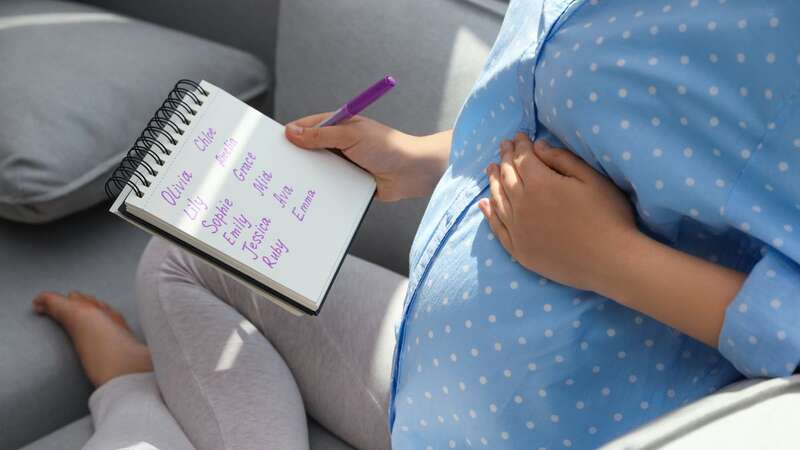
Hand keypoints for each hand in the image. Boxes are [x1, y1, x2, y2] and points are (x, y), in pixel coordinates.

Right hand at [285, 113, 449, 200]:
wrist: (414, 173)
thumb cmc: (387, 147)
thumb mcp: (351, 135)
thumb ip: (321, 135)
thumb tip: (291, 132)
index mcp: (338, 126)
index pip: (306, 127)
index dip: (290, 135)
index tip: (272, 145)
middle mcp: (338, 145)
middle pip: (308, 150)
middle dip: (295, 159)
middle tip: (275, 170)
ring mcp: (343, 164)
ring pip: (317, 171)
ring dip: (307, 177)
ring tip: (287, 187)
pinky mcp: (348, 183)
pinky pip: (329, 187)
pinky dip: (320, 191)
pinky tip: (306, 199)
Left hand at [478, 133, 636, 292]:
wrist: (611, 262)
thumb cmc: (608, 216)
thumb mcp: (592, 179)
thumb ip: (562, 160)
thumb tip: (538, 146)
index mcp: (540, 184)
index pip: (522, 159)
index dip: (519, 146)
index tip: (518, 136)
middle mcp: (522, 205)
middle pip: (507, 177)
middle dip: (504, 159)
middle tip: (502, 147)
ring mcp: (518, 230)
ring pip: (498, 200)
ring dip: (493, 182)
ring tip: (491, 170)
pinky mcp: (519, 251)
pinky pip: (497, 228)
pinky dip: (489, 214)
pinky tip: (484, 205)